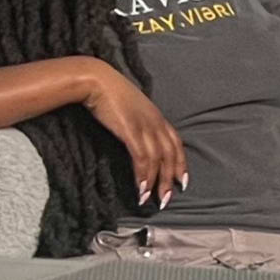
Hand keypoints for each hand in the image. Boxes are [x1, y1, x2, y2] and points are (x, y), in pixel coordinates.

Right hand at [80, 58, 186, 209]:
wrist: (96, 80)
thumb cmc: (109, 93)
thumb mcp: (131, 108)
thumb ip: (138, 122)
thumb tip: (138, 138)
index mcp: (157, 117)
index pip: (176, 144)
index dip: (181, 164)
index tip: (183, 181)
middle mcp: (156, 122)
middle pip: (170, 155)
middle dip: (170, 180)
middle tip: (166, 199)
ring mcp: (144, 126)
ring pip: (158, 160)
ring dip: (155, 182)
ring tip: (151, 199)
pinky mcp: (131, 130)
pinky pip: (142, 158)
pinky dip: (142, 175)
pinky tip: (140, 188)